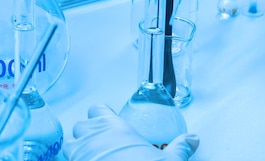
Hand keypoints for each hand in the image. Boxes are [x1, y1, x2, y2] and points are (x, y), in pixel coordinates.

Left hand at [63, 104, 199, 160]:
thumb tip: (193, 140)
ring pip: (70, 145)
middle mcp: (93, 137)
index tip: (110, 123)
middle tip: (102, 143)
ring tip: (94, 156)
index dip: (102, 115)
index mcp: (113, 127)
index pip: (97, 109)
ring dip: (79, 149)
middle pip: (81, 125)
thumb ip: (180, 147)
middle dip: (88, 133)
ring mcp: (80, 155)